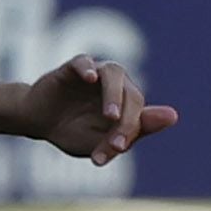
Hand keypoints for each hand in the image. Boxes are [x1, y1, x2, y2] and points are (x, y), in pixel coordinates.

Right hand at [22, 55, 178, 164]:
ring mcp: (95, 75)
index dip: (131, 130)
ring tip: (110, 116)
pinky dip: (88, 68)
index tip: (117, 148)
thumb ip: (131, 132)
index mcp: (128, 104)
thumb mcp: (97, 143)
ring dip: (115, 95)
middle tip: (114, 142)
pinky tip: (89, 78)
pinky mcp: (71, 69)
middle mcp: (117, 85)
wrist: (36, 122)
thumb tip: (174, 115)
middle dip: (126, 120)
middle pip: (131, 95)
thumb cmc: (72, 132)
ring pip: (114, 74)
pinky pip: (83, 62)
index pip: (140, 114)